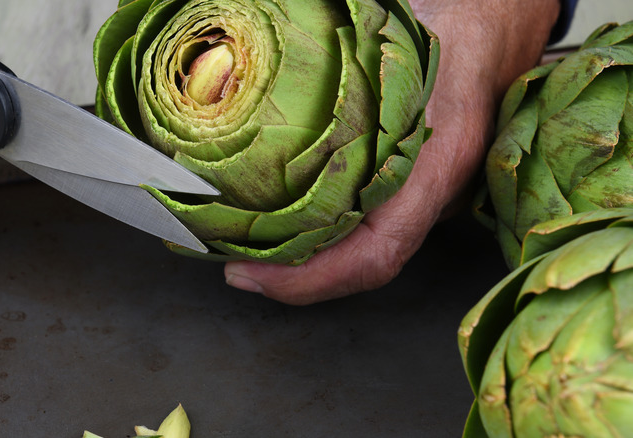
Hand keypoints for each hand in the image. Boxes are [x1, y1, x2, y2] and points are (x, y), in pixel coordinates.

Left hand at [224, 0, 560, 304]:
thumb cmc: (448, 32)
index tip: (252, 274)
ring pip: (363, 253)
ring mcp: (425, 196)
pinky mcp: (411, 187)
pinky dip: (322, 239)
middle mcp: (432, 194)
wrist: (491, 30)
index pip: (374, 252)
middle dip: (295, 281)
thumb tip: (266, 93)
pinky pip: (366, 229)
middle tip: (237, 269)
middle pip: (362, 266)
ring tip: (249, 256)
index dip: (311, 278)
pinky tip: (284, 230)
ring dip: (305, 266)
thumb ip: (348, 86)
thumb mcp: (397, 48)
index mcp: (436, 166)